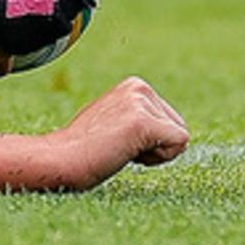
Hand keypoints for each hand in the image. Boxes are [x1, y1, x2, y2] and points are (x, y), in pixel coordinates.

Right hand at [50, 76, 188, 189]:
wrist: (64, 158)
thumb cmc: (87, 148)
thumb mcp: (117, 123)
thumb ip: (140, 119)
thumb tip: (173, 135)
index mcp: (134, 86)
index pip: (172, 121)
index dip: (151, 141)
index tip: (119, 139)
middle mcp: (138, 87)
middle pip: (180, 127)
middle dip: (156, 146)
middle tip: (119, 145)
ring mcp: (139, 102)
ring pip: (180, 138)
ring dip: (153, 153)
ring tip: (120, 147)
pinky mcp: (143, 120)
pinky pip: (179, 144)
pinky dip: (158, 158)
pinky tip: (127, 152)